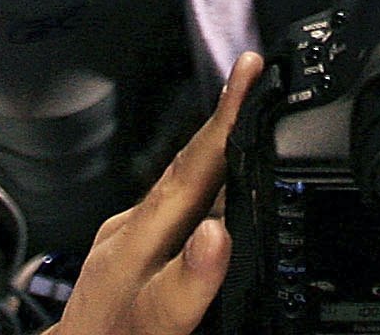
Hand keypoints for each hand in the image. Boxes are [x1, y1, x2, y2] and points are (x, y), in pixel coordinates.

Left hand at [55, 53, 262, 334]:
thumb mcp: (155, 325)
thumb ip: (186, 283)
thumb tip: (217, 232)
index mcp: (137, 246)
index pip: (192, 170)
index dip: (226, 119)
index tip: (249, 72)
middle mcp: (128, 236)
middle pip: (184, 169)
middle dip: (223, 119)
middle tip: (254, 70)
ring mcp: (125, 245)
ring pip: (176, 187)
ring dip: (212, 151)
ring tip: (246, 115)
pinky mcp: (126, 258)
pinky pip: (171, 211)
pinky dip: (200, 190)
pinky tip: (217, 190)